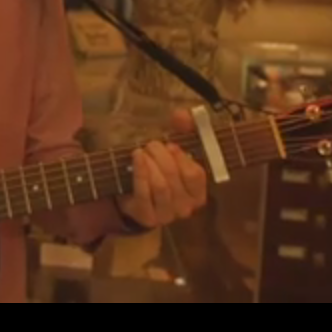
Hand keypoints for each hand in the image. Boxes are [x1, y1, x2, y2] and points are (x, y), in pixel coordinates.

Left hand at [116, 109, 207, 228]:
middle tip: (151, 145)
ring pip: (161, 185)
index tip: (170, 145)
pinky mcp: (147, 217)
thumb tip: (182, 114)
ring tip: (141, 152)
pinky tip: (136, 157)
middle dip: (161, 155)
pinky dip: (140, 172)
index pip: (197, 175)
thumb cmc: (159, 171)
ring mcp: (167, 215)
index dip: (182, 157)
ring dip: (150, 163)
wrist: (133, 199)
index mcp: (198, 194)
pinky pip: (144, 192)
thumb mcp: (173, 149)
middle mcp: (186, 207)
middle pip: (175, 176)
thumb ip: (182, 129)